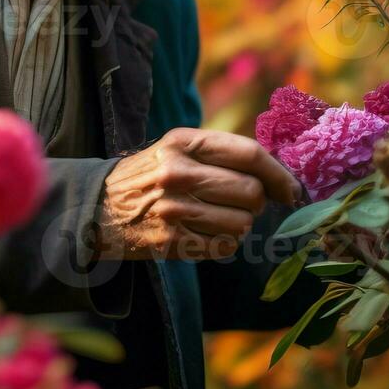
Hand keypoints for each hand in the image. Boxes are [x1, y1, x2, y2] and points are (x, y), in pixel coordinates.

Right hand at [95, 127, 302, 260]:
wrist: (96, 209)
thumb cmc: (148, 176)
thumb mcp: (176, 148)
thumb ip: (220, 153)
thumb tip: (278, 174)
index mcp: (183, 142)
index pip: (249, 154)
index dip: (279, 173)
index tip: (292, 189)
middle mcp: (178, 173)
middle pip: (251, 191)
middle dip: (256, 201)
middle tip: (241, 202)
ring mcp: (173, 209)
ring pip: (242, 223)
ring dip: (240, 224)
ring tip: (217, 218)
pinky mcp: (171, 241)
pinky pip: (224, 246)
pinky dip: (224, 243)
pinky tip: (204, 233)